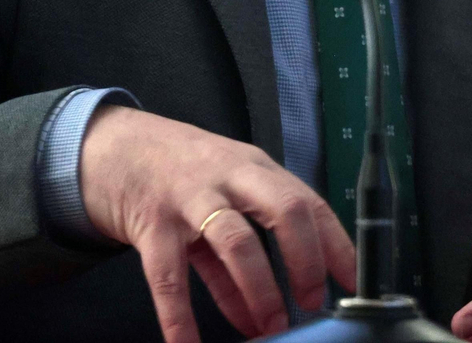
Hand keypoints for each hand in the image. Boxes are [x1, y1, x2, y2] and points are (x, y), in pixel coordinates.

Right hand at [80, 106, 355, 342]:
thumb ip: (243, 258)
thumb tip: (264, 318)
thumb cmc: (182, 175)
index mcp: (257, 171)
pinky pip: (168, 275)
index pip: (310, 203)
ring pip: (236, 240)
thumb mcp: (222, 201)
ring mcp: (191, 197)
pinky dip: (180, 316)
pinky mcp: (151, 221)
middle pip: (285, 209)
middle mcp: (231, 178)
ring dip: (258, 288)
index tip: (354, 282)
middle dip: (305, 259)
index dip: (337, 244)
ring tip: (269, 327)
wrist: (116, 146)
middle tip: (313, 301)